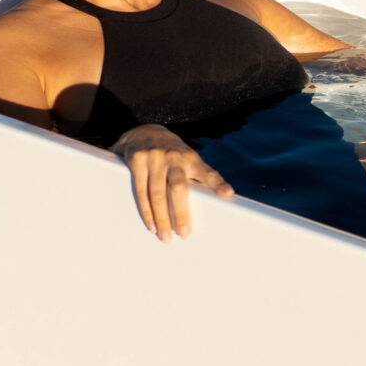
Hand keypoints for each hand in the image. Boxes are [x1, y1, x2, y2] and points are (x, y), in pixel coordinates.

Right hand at [114, 125, 231, 241]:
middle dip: (182, 213)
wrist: (143, 130)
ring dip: (162, 217)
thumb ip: (197, 178)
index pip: (207, 172)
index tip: (228, 194)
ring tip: (166, 236)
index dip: (218, 184)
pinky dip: (146, 210)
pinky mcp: (137, 159)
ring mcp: (155, 157)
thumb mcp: (187, 160)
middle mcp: (174, 157)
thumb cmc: (172, 154)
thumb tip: (217, 203)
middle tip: (185, 234)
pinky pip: (140, 189)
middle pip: (178, 188)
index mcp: (191, 159)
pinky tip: (151, 224)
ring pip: (158, 193)